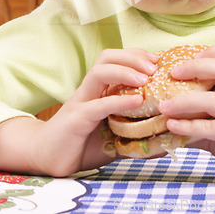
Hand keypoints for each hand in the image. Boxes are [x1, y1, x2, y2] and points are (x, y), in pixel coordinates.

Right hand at [29, 48, 157, 175]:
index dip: (136, 55)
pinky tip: (137, 101)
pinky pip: (97, 105)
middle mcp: (88, 90)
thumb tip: (167, 137)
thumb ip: (136, 133)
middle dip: (132, 56)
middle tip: (154, 67)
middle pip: (106, 58)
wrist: (48, 159)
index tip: (157, 61)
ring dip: (124, 71)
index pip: (115, 59)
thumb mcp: (115, 137)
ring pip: (99, 72)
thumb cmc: (82, 145)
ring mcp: (81, 102)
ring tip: (145, 79)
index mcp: (97, 89)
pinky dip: (118, 101)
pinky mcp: (76, 119)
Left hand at [158, 46, 214, 184]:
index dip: (212, 52)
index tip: (191, 55)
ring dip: (183, 102)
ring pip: (213, 100)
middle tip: (173, 72)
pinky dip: (189, 126)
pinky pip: (212, 127)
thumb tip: (167, 117)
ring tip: (163, 106)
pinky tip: (173, 127)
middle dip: (195, 66)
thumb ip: (202, 117)